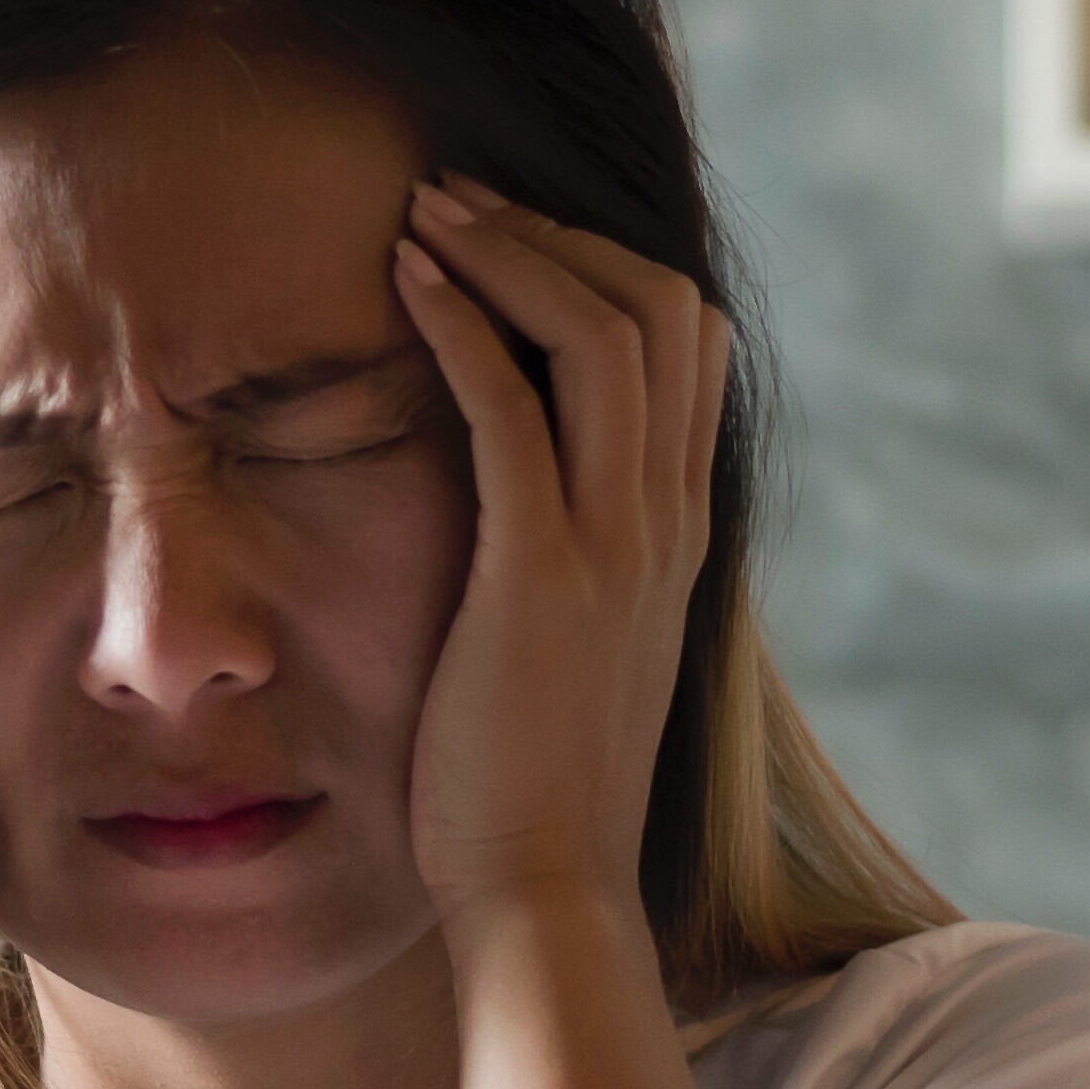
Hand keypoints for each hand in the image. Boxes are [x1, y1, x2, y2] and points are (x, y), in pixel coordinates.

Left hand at [385, 179, 730, 930]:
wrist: (549, 892)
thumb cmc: (533, 782)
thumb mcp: (576, 644)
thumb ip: (574, 559)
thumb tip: (520, 498)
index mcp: (678, 529)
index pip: (685, 342)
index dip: (603, 264)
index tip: (509, 236)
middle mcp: (666, 519)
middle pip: (657, 307)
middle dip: (555, 232)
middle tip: (458, 196)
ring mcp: (618, 543)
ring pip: (600, 332)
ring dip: (508, 252)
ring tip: (423, 211)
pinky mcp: (543, 574)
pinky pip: (511, 408)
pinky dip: (462, 323)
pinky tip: (404, 280)